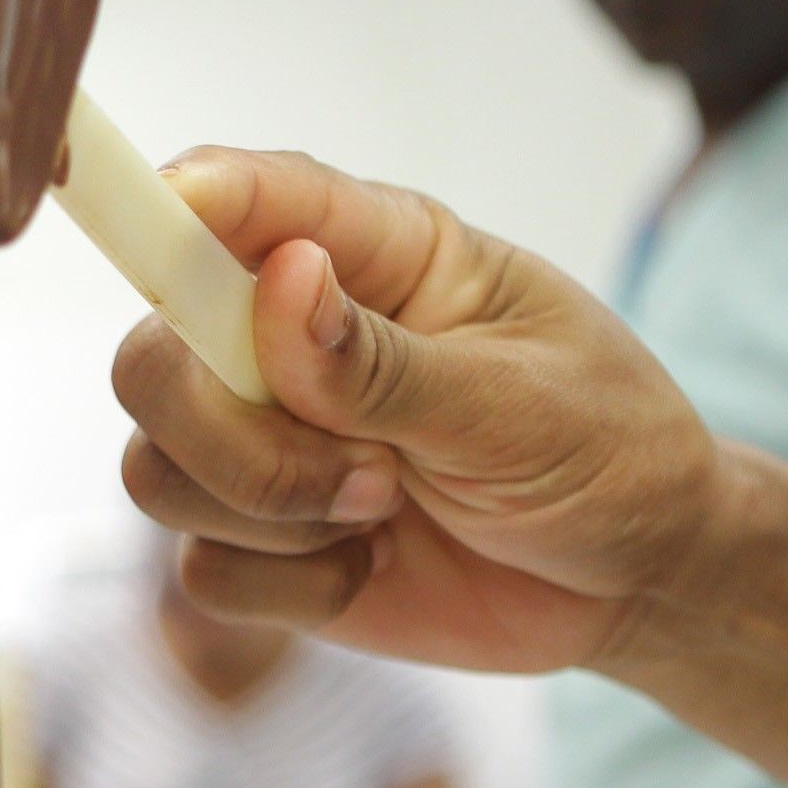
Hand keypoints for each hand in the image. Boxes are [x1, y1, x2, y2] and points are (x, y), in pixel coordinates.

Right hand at [110, 148, 724, 675]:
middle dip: (225, 432)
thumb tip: (279, 284)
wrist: (637, 582)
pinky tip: (370, 566)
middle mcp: (292, 339)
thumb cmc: (606, 451)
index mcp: (374, 256)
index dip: (175, 205)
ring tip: (386, 508)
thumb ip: (387, 361)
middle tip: (362, 469)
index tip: (169, 214)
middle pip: (151, 360)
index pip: (238, 201)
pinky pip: (202, 567)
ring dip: (271, 511)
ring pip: (157, 469)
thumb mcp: (520, 400)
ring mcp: (270, 443)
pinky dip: (287, 585)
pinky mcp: (266, 543)